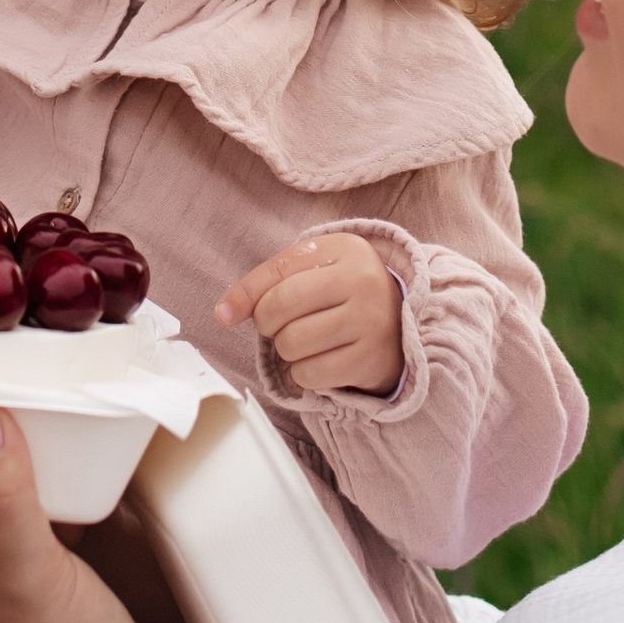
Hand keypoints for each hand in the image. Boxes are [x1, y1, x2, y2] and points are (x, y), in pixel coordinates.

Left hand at [216, 228, 404, 396]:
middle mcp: (363, 281)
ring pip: (292, 343)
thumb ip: (266, 283)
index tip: (226, 314)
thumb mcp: (312, 270)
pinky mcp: (370, 359)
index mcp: (345, 248)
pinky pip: (310, 373)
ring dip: (286, 349)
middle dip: (267, 323)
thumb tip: (223, 313)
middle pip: (280, 307)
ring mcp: (371, 321)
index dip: (245, 295)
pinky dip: (303, 373)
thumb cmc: (343, 294)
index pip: (278, 270)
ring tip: (306, 341)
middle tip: (279, 326)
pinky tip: (320, 360)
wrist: (400, 326)